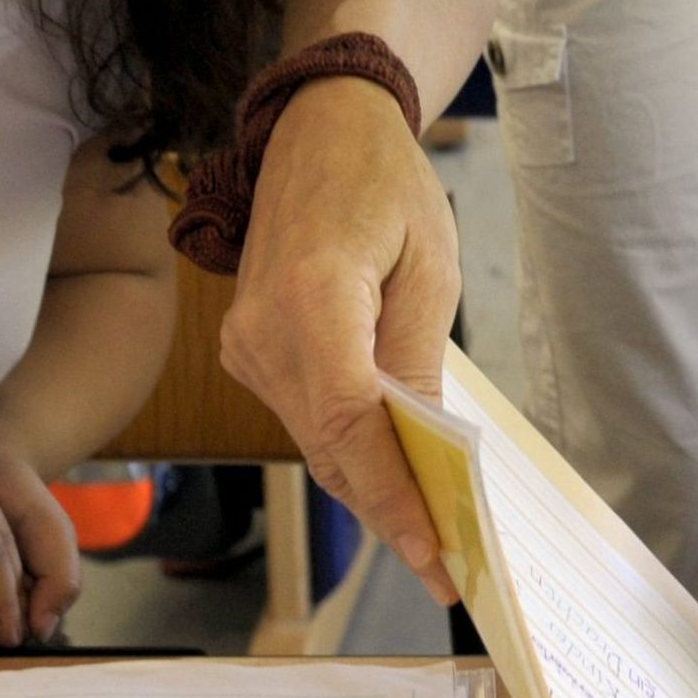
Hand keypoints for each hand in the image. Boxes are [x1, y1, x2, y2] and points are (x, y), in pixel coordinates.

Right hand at [216, 77, 461, 600]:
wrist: (317, 131)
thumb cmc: (382, 184)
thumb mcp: (430, 265)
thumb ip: (418, 359)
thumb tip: (427, 449)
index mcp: (308, 301)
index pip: (351, 426)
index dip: (393, 496)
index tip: (434, 552)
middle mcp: (260, 332)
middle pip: (331, 449)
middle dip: (392, 509)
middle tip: (451, 567)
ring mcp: (246, 346)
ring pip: (317, 442)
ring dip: (373, 486)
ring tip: (437, 534)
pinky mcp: (249, 351)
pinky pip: (306, 418)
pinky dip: (351, 451)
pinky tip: (399, 477)